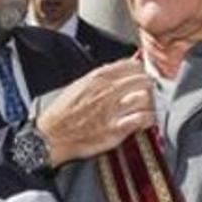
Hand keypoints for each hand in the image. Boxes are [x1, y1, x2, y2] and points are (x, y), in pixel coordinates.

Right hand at [35, 59, 154, 166]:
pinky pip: (142, 119)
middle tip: (148, 95)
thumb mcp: (78, 85)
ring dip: (150, 104)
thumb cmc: (63, 113)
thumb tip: (118, 69)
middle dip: (148, 88)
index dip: (141, 72)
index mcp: (98, 78)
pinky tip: (145, 122)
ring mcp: (112, 111)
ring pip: (146, 98)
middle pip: (143, 81)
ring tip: (147, 109)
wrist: (51, 136)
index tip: (141, 79)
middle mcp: (107, 91)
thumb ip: (100, 76)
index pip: (133, 65)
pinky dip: (148, 120)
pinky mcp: (115, 130)